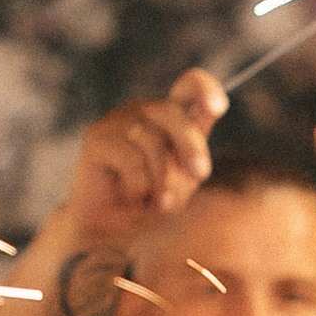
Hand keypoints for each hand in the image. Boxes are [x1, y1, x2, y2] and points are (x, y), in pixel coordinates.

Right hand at [61, 69, 224, 263]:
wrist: (109, 230)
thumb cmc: (150, 206)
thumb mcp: (182, 182)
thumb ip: (193, 160)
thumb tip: (198, 159)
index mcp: (170, 118)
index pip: (190, 85)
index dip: (205, 89)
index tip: (218, 108)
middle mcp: (143, 113)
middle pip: (173, 112)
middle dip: (190, 145)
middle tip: (200, 175)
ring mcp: (117, 121)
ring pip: (151, 140)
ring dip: (161, 178)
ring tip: (158, 203)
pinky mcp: (97, 137)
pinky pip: (131, 158)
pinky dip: (139, 187)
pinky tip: (132, 199)